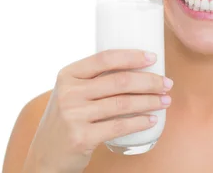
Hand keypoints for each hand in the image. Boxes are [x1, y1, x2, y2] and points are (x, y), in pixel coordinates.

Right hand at [23, 50, 172, 172]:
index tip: (153, 57)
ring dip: (150, 101)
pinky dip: (140, 122)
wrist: (45, 156)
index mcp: (68, 75)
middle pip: (119, 81)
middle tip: (167, 83)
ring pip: (123, 103)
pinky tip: (152, 119)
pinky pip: (119, 126)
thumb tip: (136, 67)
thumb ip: (94, 80)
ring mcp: (74, 115)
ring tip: (165, 100)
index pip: (105, 58)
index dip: (132, 56)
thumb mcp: (71, 93)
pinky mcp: (81, 137)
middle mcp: (69, 92)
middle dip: (149, 81)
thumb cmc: (66, 119)